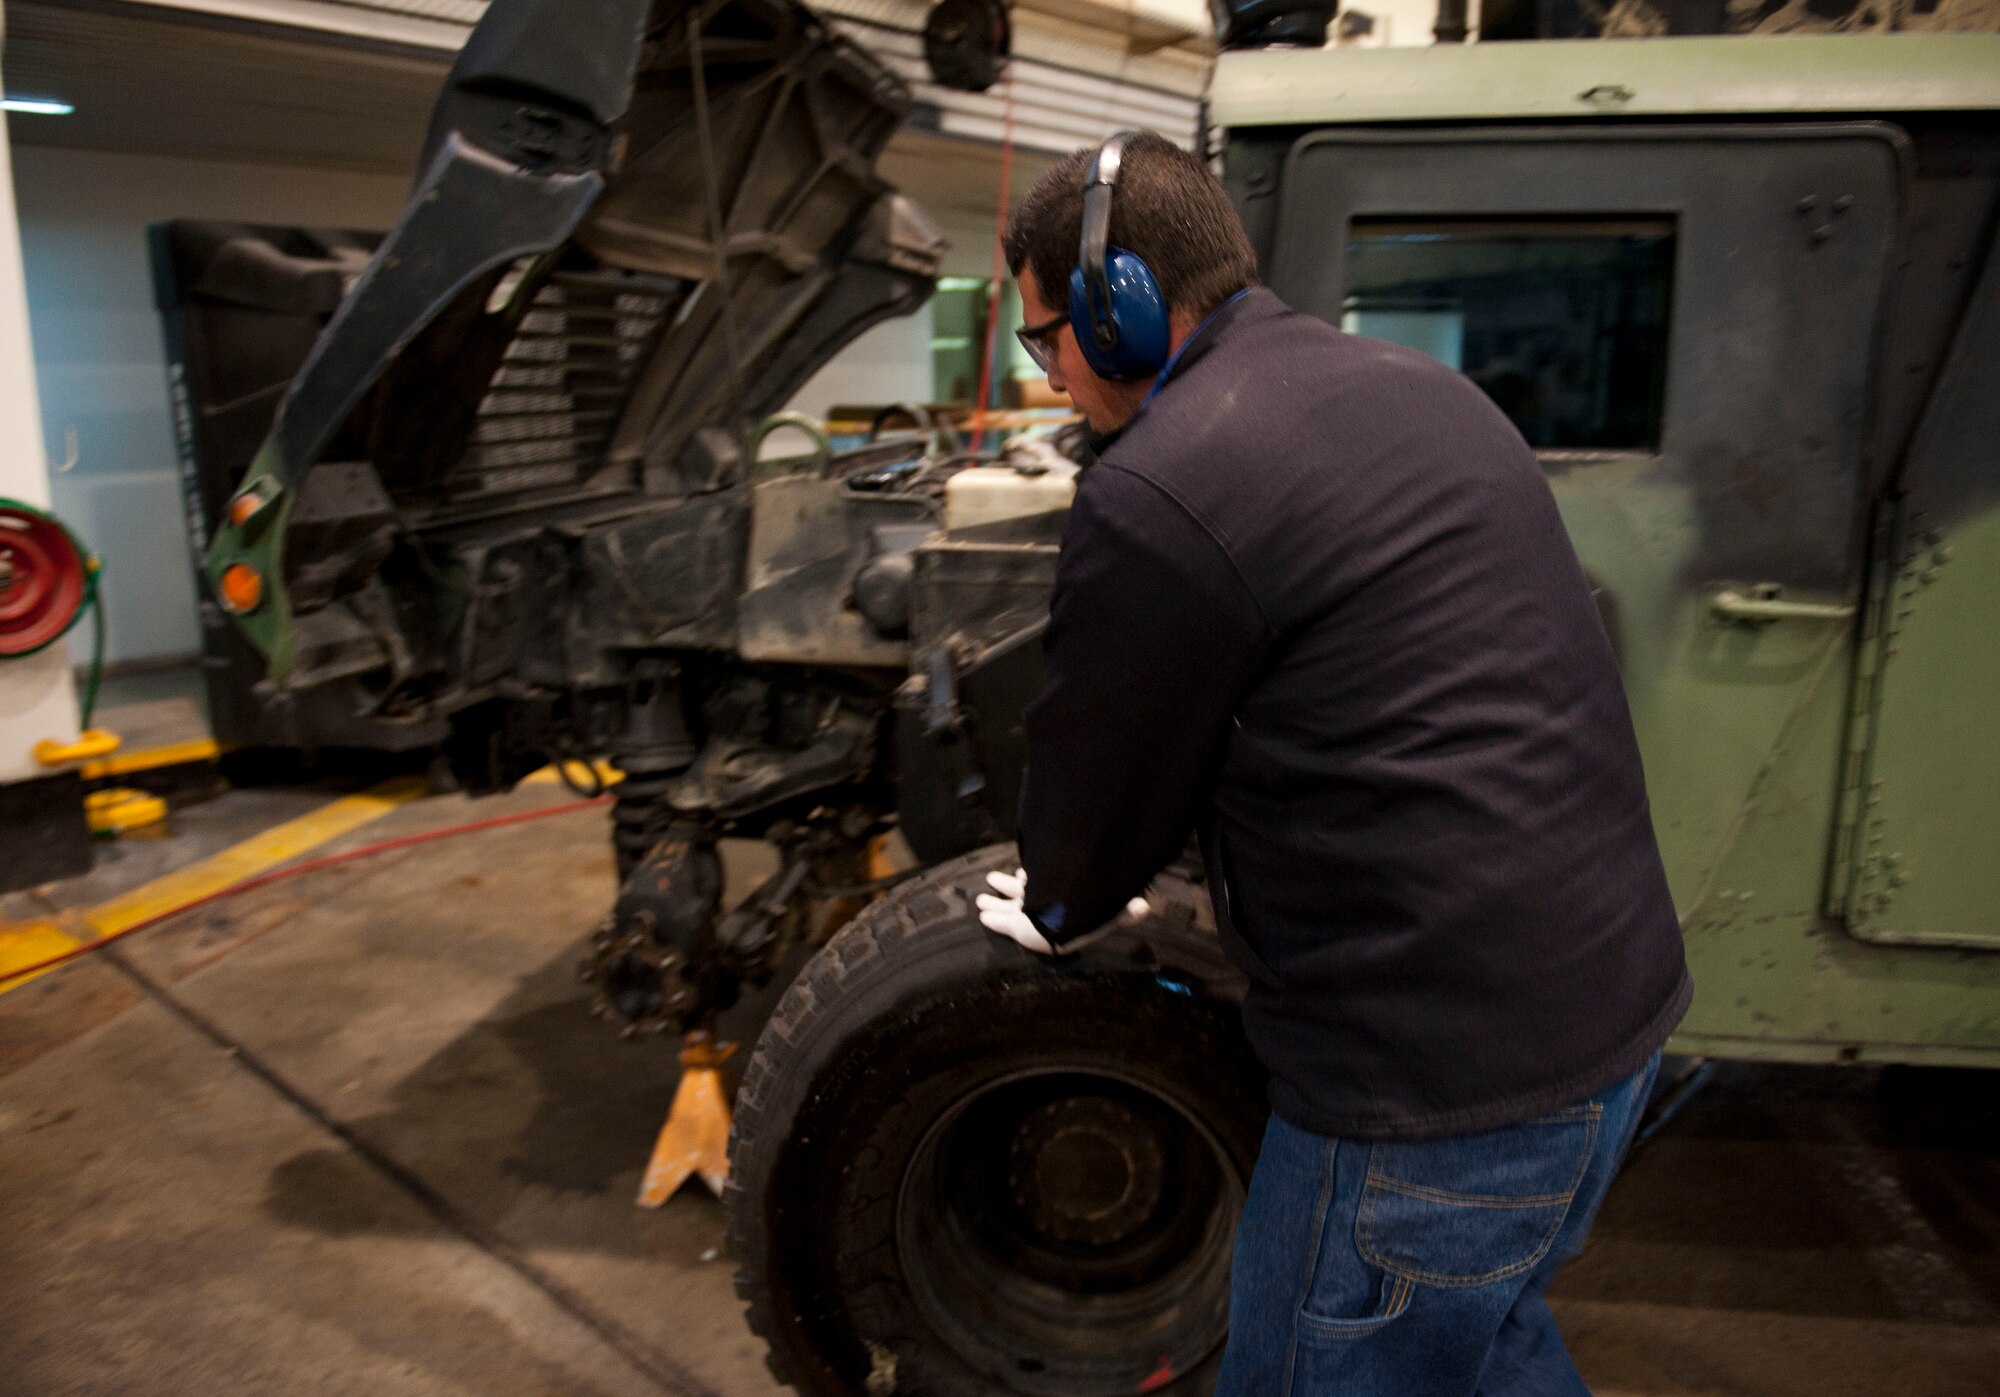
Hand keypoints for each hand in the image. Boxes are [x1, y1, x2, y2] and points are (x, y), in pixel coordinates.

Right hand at [975, 868, 1150, 956]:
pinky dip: (993, 917)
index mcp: (1066, 906)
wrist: (1068, 925)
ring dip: (997, 901)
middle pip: (1026, 899)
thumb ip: (1126, 910)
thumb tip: (1147, 906)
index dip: (1040, 881)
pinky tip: (981, 915)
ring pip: (1010, 908)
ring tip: (979, 899)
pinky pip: (1002, 922)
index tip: (1025, 873)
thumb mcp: (1111, 909)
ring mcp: (1030, 921)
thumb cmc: (1088, 912)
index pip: (1052, 890)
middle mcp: (1048, 912)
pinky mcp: (1017, 929)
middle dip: (1010, 889)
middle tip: (992, 881)